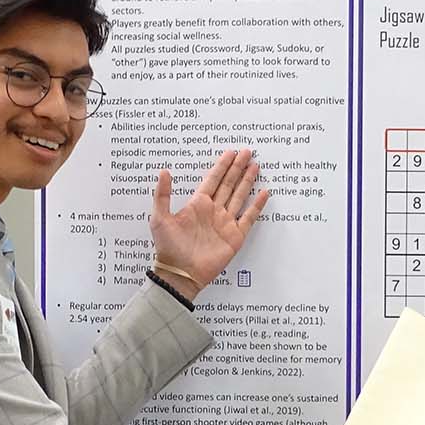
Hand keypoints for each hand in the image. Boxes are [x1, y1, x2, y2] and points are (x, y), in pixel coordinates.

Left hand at [150, 148, 268, 294]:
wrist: (181, 272)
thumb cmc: (168, 247)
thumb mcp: (160, 218)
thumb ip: (162, 194)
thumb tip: (164, 171)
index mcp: (197, 204)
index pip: (213, 179)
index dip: (221, 166)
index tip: (230, 152)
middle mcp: (213, 211)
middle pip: (229, 184)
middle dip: (237, 168)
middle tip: (247, 152)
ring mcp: (225, 223)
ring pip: (239, 196)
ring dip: (247, 181)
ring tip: (255, 166)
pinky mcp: (235, 236)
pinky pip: (249, 217)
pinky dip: (257, 205)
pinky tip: (264, 193)